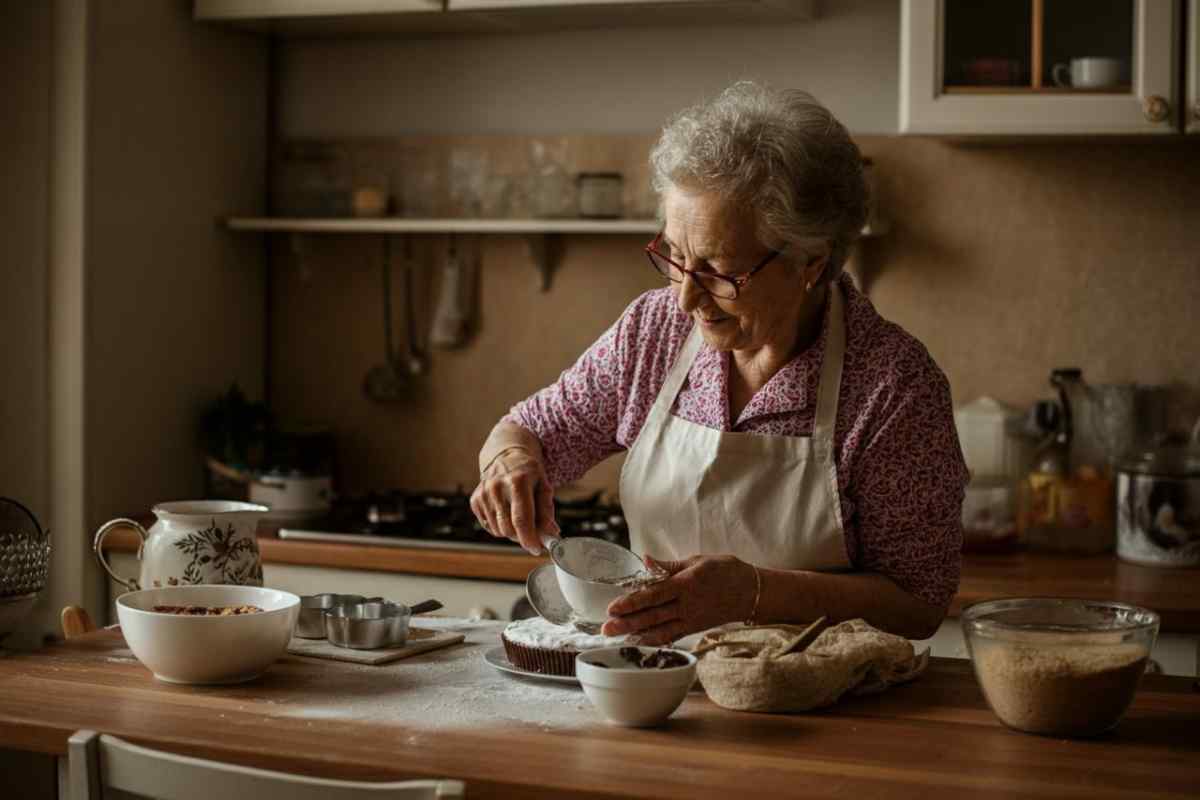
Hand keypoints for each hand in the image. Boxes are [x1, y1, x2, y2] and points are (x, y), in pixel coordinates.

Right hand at [469, 448, 558, 554]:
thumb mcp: (544, 486)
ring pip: (499, 531)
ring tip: (519, 517)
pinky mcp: (475, 500)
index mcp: (517, 481)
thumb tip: (550, 534)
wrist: (506, 458)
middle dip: (523, 537)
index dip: (529, 538)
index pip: (521, 519)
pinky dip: (500, 526)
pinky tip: (506, 513)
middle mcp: (496, 486)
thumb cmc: (529, 475)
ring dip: (512, 532)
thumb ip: (547, 511)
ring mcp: (483, 493)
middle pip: (508, 529)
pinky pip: (489, 527)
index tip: (536, 549)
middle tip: (533, 534)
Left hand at [601, 554, 756, 644]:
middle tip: (605, 628)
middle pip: (652, 615)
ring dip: (636, 634)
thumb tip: (645, 559)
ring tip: (616, 637)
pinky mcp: (694, 628)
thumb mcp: (697, 561)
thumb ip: (669, 566)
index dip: (632, 602)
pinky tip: (639, 643)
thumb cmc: (725, 570)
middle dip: (627, 623)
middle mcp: (686, 605)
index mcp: (686, 584)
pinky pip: (671, 636)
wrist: (752, 592)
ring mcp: (690, 619)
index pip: (653, 594)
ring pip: (659, 629)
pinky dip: (654, 641)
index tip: (612, 607)